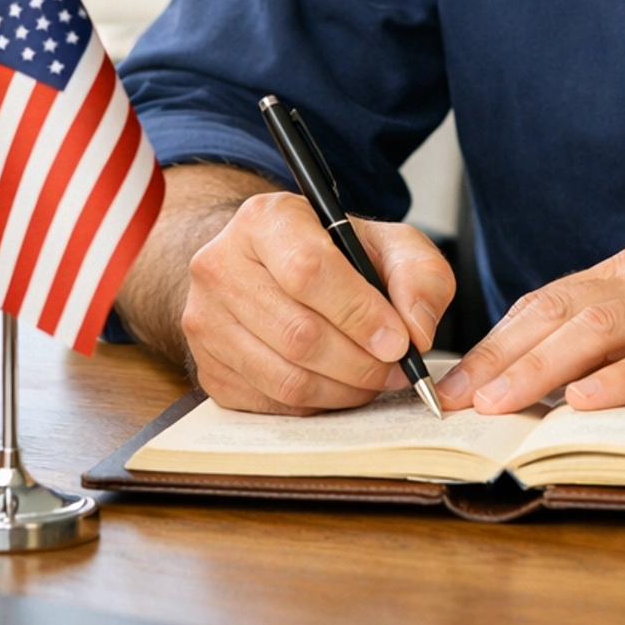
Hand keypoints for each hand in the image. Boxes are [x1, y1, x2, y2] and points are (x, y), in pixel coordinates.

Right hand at [182, 190, 454, 413]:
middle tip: (396, 368)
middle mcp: (221, 266)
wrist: (271, 268)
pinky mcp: (208, 369)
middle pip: (298, 334)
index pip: (308, 271)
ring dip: (344, 390)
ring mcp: (206, 321)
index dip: (359, 314)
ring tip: (374, 378)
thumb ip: (419, 275)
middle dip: (361, 362)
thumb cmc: (334, 254)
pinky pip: (271, 404)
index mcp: (266, 220)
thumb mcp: (388, 243)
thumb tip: (418, 331)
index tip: (399, 340)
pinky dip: (317, 405)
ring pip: (285, 378)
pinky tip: (339, 385)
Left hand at [436, 246, 624, 414]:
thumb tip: (545, 383)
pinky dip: (623, 381)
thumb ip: (619, 337)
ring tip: (504, 403)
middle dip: (502, 359)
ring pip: (600, 329)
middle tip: (459, 402)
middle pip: (560, 312)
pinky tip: (588, 404)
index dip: (497, 343)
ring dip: (543, 368)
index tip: (454, 385)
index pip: (547, 303)